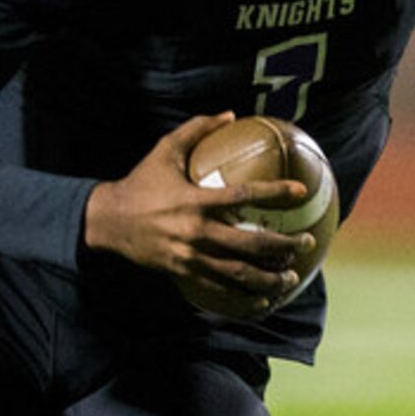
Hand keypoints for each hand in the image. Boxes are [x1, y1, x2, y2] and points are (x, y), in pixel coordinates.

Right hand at [83, 112, 313, 316]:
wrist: (107, 222)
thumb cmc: (140, 182)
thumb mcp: (164, 150)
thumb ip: (196, 129)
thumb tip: (230, 113)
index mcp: (195, 200)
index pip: (243, 196)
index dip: (274, 192)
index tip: (300, 191)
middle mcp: (196, 232)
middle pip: (249, 244)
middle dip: (283, 246)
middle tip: (306, 242)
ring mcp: (190, 257)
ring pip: (238, 274)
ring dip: (269, 278)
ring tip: (291, 276)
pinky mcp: (183, 274)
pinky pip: (220, 291)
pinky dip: (244, 300)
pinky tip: (265, 302)